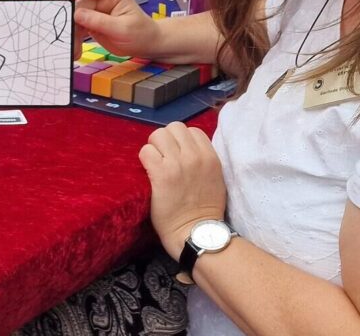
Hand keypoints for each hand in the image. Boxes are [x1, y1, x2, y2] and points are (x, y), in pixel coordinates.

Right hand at [53, 0, 163, 58]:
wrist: (147, 45)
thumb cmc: (141, 33)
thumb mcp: (122, 28)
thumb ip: (99, 21)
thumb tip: (77, 14)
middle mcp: (102, 1)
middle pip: (79, 6)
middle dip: (70, 20)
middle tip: (63, 33)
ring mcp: (96, 12)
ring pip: (76, 19)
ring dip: (72, 33)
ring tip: (73, 48)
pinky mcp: (92, 24)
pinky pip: (79, 29)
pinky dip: (76, 39)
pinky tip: (75, 50)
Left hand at [139, 122, 228, 258]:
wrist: (196, 232)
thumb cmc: (205, 210)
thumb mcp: (215, 178)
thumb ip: (203, 161)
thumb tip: (186, 149)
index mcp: (211, 157)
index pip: (192, 130)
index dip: (180, 140)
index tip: (176, 154)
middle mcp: (195, 156)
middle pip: (173, 128)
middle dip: (165, 140)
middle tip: (162, 157)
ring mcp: (177, 163)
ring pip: (158, 135)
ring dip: (153, 148)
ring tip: (154, 164)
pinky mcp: (161, 174)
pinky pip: (146, 151)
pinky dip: (144, 159)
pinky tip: (148, 172)